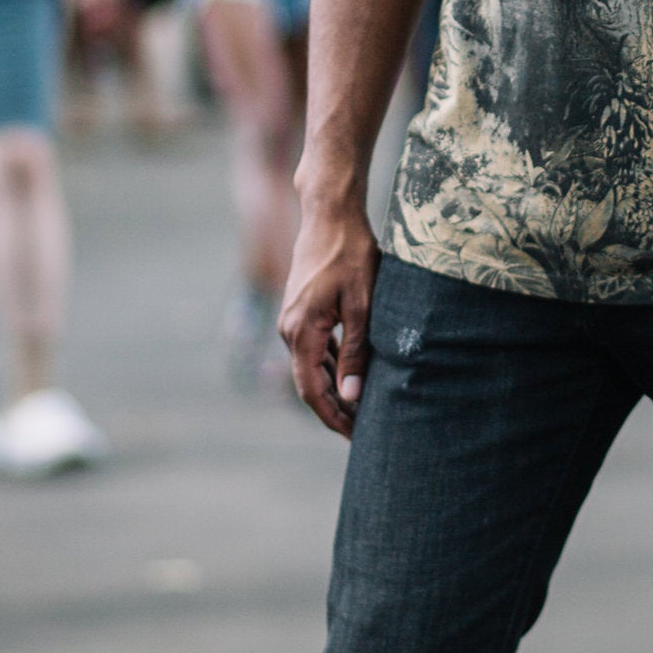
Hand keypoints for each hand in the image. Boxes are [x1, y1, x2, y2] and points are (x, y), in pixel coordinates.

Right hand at [279, 194, 380, 436]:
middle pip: (309, 383)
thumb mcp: (361, 305)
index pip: (312, 390)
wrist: (330, 215)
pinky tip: (350, 377)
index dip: (333, 417)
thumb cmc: (350, 254)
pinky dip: (330, 367)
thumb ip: (355, 351)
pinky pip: (313, 348)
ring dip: (333, 389)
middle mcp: (289, 330)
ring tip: (361, 410)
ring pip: (311, 367)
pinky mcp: (301, 311)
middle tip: (363, 432)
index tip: (354, 437)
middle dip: (335, 409)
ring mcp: (292, 320)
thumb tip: (352, 395)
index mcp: (300, 332)